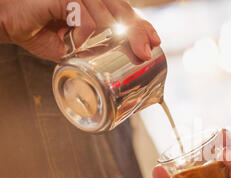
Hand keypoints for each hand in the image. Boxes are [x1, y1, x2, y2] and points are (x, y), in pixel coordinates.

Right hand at [0, 0, 159, 61]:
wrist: (9, 21)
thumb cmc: (40, 30)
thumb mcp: (75, 42)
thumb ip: (97, 45)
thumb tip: (125, 57)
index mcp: (95, 3)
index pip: (124, 11)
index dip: (141, 25)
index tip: (154, 41)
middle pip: (121, 10)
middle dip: (137, 32)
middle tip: (146, 52)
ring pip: (106, 13)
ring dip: (114, 35)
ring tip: (126, 51)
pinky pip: (83, 16)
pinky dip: (82, 33)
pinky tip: (75, 43)